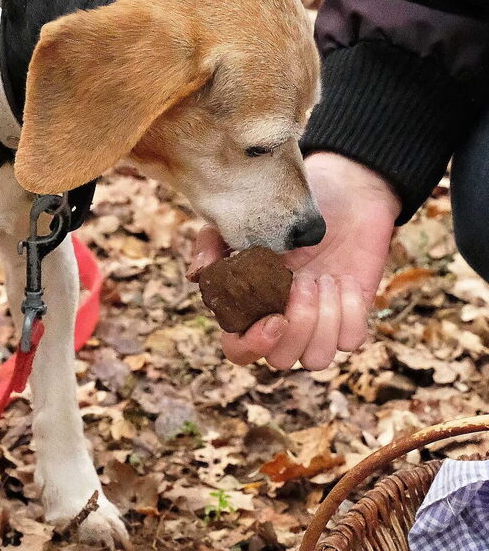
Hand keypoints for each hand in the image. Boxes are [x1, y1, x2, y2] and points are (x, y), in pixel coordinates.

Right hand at [188, 152, 401, 370]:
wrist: (342, 189)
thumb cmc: (286, 207)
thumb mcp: (244, 218)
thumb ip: (213, 243)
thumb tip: (198, 274)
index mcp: (251, 306)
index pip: (238, 351)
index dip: (253, 346)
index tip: (275, 318)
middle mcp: (283, 322)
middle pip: (280, 360)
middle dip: (296, 323)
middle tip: (303, 278)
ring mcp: (319, 323)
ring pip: (316, 359)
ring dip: (323, 319)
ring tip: (324, 277)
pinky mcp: (352, 316)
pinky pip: (351, 340)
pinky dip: (350, 310)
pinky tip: (343, 279)